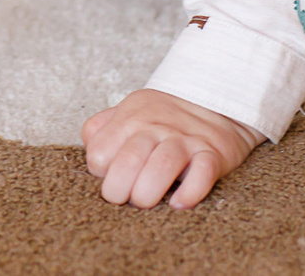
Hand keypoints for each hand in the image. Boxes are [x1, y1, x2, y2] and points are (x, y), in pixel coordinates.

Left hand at [81, 89, 261, 209]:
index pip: (99, 153)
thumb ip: (102, 128)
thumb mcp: (128, 110)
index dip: (101, 174)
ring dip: (149, 192)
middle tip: (127, 198)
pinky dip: (189, 193)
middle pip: (128, 162)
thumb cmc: (163, 117)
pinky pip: (202, 174)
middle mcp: (155, 127)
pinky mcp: (213, 153)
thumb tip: (89, 150)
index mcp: (130, 118)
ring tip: (148, 201)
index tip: (111, 178)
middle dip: (120, 191)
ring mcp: (185, 139)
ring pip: (163, 166)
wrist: (215, 101)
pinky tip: (178, 203)